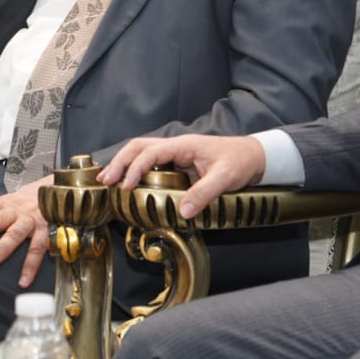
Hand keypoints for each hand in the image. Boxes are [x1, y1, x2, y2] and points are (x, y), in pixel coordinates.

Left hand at [0, 176, 52, 287]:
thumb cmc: (36, 199)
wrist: (67, 189)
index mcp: (7, 203)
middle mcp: (17, 211)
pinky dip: (31, 266)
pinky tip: (23, 282)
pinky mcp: (47, 231)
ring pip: (14, 236)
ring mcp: (32, 222)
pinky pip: (39, 250)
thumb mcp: (15, 200)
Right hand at [96, 134, 265, 218]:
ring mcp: (177, 153)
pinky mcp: (179, 162)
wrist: (255, 157)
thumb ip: (204, 194)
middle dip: (120, 161)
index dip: (135, 168)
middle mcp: (176, 146)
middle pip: (139, 146)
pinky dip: (136, 169)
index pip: (151, 152)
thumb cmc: (240, 162)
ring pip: (143, 151)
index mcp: (184, 145)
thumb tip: (182, 213)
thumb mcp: (225, 179)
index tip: (126, 186)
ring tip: (108, 180)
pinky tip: (128, 182)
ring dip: (124, 163)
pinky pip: (152, 162)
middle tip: (104, 180)